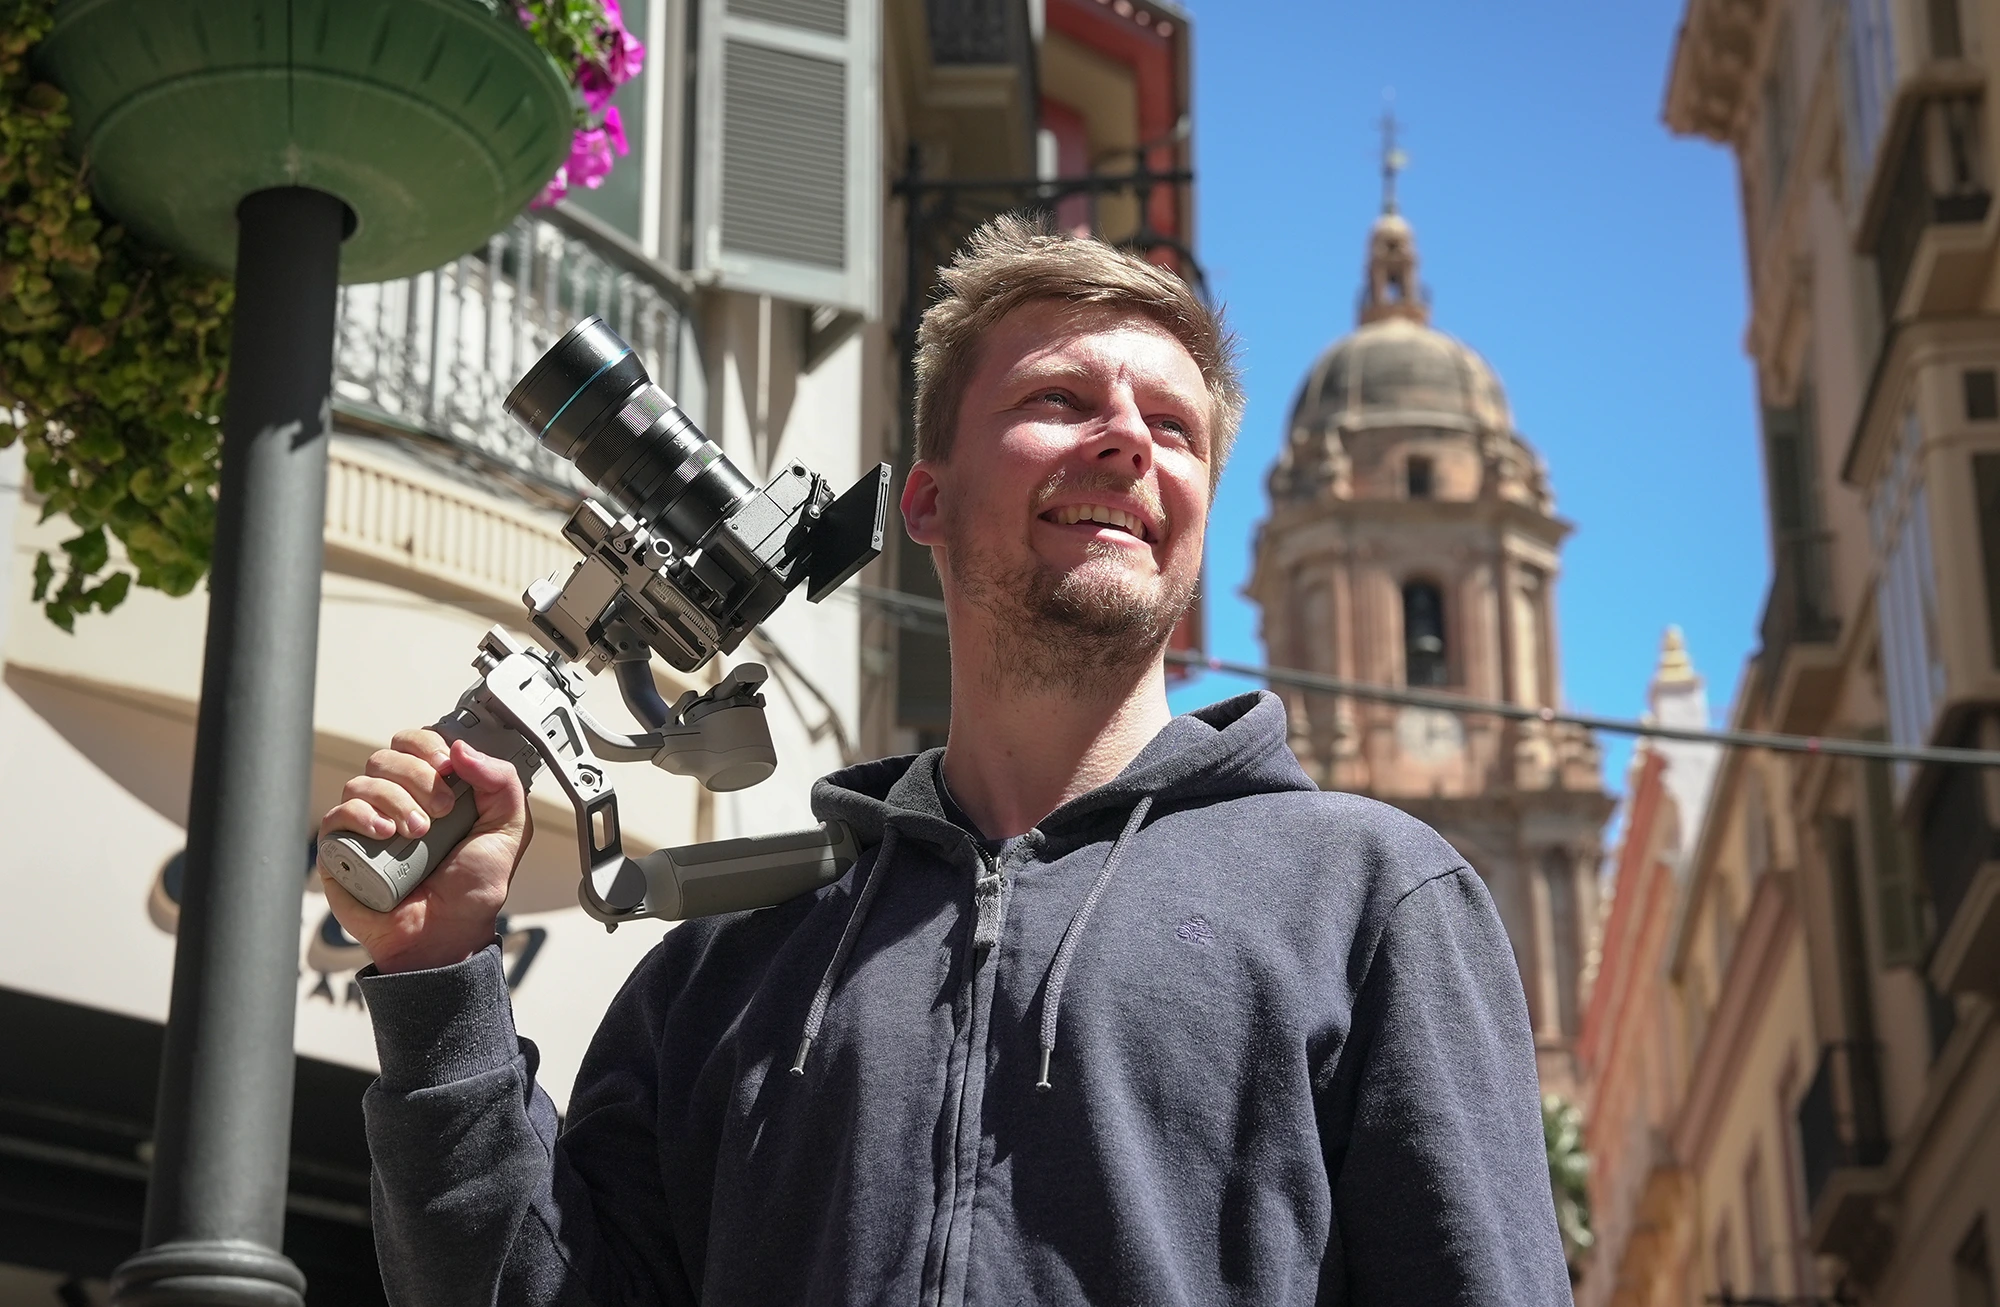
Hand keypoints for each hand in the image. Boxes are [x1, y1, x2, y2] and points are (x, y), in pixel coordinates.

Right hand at [319, 731, 533, 973]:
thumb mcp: (509, 830)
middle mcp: (397, 800)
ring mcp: (367, 823)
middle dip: (418, 776)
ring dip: (394, 800)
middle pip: (388, 755)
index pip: (417, 742)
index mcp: (433, 789)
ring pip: (363, 781)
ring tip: (417, 833)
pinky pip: (337, 814)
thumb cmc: (472, 889)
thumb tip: (462, 748)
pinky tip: (385, 835)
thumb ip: (501, 782)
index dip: (430, 747)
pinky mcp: (342, 849)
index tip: (450, 770)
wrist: (447, 935)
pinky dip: (361, 816)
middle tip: (442, 811)